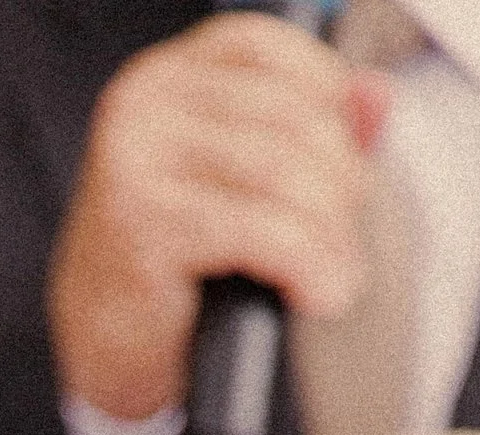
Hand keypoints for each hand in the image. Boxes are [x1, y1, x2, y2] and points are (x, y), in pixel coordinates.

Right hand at [48, 13, 383, 425]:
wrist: (101, 342)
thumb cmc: (168, 262)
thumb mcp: (237, 183)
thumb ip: (304, 132)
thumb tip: (377, 96)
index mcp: (165, 78)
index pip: (265, 46)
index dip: (326, 90)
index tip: (348, 154)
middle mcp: (144, 104)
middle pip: (290, 115)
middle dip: (341, 183)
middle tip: (345, 240)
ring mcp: (138, 160)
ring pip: (284, 172)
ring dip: (330, 234)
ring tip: (338, 277)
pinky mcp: (145, 224)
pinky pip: (263, 232)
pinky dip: (307, 265)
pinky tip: (316, 293)